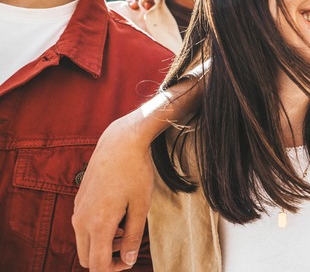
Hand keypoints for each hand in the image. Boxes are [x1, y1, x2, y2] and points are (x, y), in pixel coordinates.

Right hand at [73, 110, 155, 270]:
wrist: (120, 143)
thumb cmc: (134, 172)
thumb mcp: (141, 207)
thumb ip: (133, 237)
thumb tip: (127, 260)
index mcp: (97, 224)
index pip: (97, 265)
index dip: (114, 269)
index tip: (129, 261)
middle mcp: (81, 220)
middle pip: (86, 258)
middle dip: (106, 260)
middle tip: (128, 248)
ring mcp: (78, 210)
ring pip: (83, 243)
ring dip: (102, 245)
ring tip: (126, 229)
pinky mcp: (78, 201)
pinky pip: (83, 227)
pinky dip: (97, 231)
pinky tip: (117, 215)